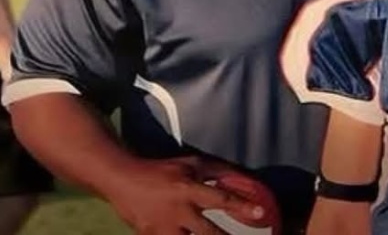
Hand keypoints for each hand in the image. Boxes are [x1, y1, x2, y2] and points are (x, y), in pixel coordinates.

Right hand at [105, 156, 264, 234]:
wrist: (123, 180)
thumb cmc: (163, 170)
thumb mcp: (192, 164)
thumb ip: (218, 171)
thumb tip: (242, 177)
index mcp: (189, 189)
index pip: (221, 199)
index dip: (242, 206)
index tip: (259, 212)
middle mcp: (178, 211)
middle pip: (207, 233)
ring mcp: (163, 228)